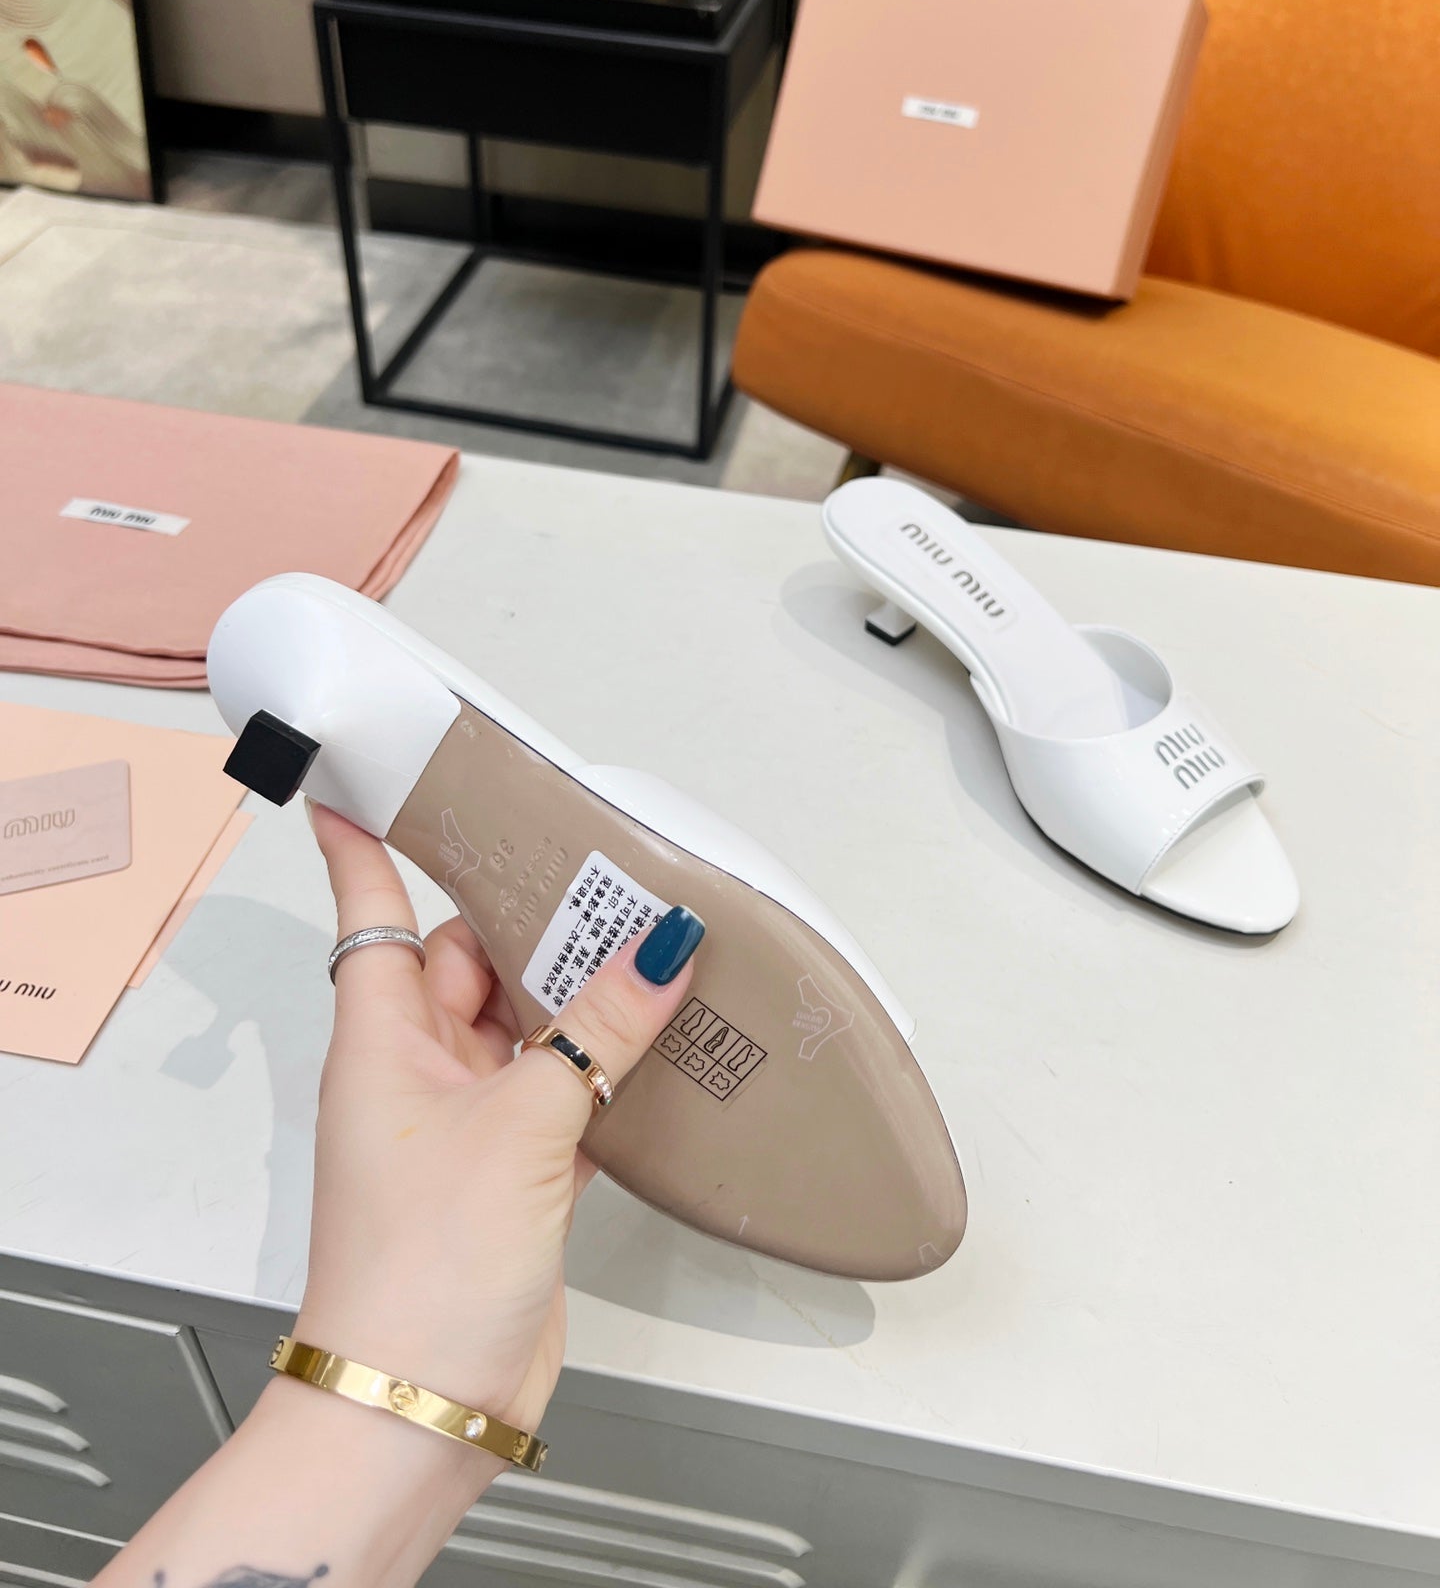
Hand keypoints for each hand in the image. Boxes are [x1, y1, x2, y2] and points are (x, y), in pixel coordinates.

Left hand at [296, 803, 700, 1434]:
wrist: (423, 1405)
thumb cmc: (423, 1267)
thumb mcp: (522, 1124)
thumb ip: (598, 1031)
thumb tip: (660, 951)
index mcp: (384, 1038)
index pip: (374, 910)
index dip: (367, 844)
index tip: (363, 781)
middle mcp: (419, 1070)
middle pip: (477, 961)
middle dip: (536, 920)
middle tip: (606, 870)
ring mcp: (467, 1124)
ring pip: (529, 1029)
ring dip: (583, 1001)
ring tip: (652, 948)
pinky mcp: (513, 1175)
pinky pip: (563, 1095)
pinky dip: (606, 1074)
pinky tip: (658, 1054)